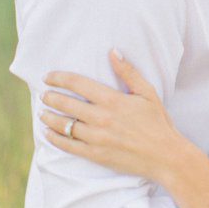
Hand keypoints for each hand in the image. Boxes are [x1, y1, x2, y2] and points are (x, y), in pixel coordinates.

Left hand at [39, 52, 184, 186]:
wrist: (165, 155)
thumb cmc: (158, 122)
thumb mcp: (148, 93)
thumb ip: (129, 72)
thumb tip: (113, 52)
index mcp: (114, 100)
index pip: (79, 84)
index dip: (60, 78)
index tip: (48, 77)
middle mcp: (102, 118)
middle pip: (66, 104)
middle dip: (51, 97)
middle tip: (44, 94)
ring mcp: (96, 138)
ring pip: (64, 125)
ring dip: (49, 117)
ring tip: (43, 112)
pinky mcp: (95, 154)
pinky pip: (68, 145)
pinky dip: (54, 138)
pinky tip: (47, 133)